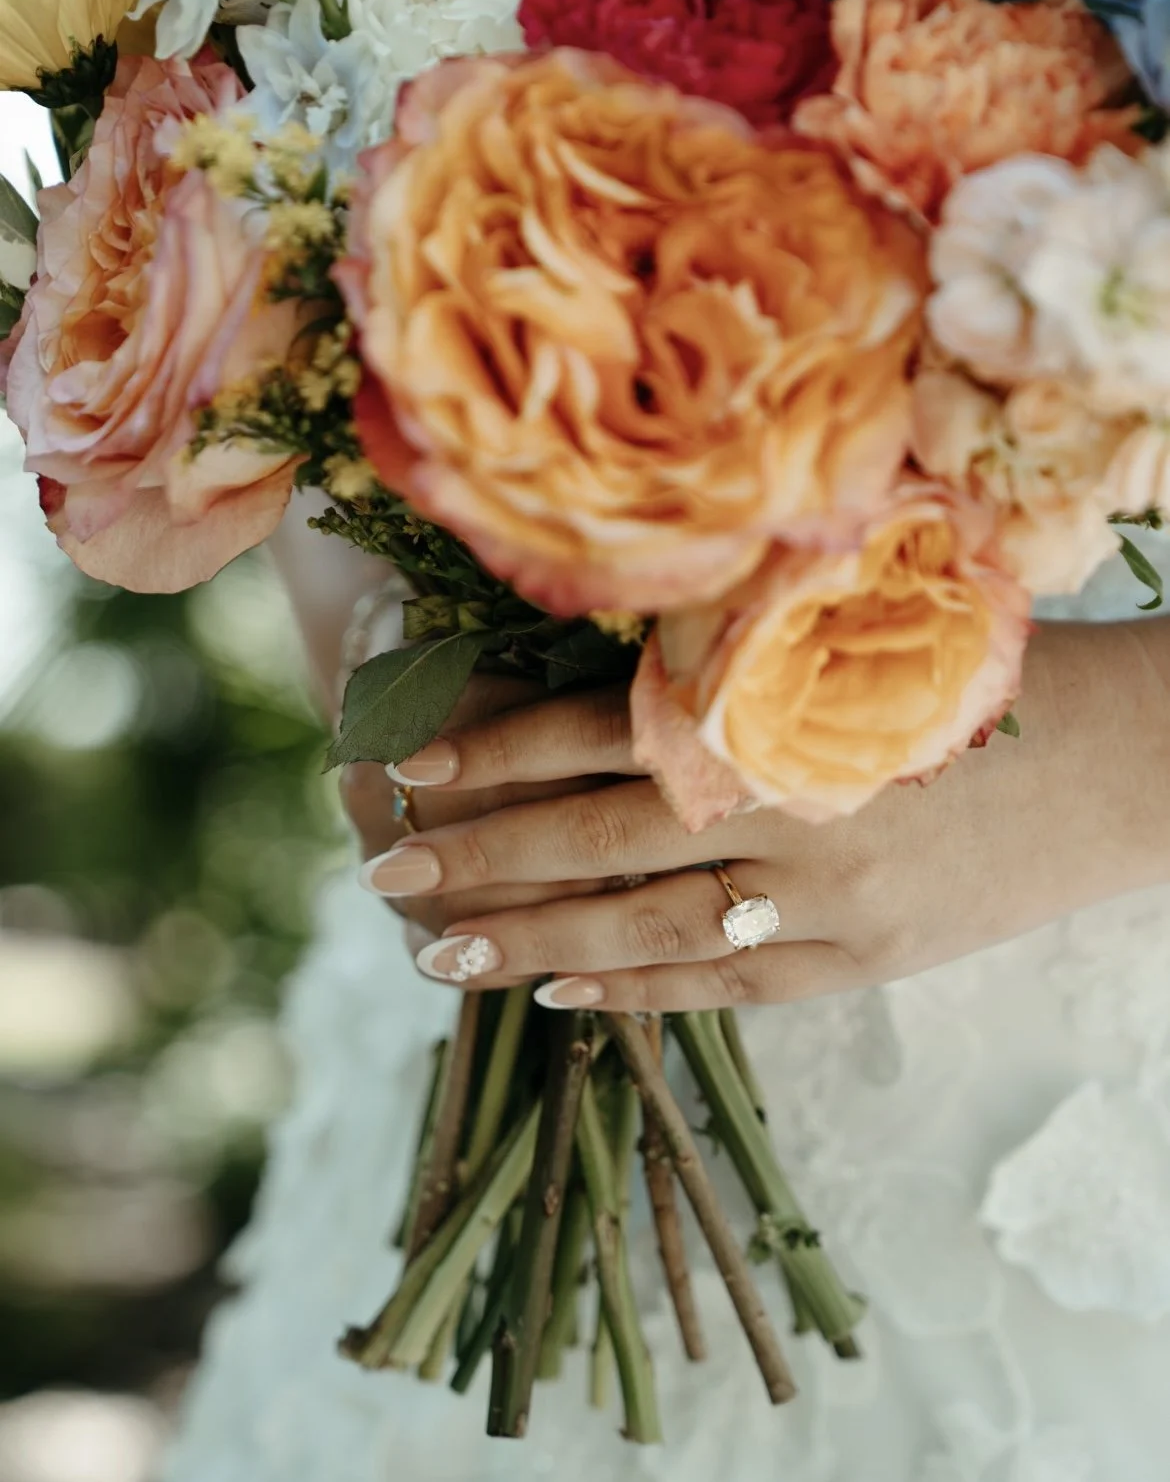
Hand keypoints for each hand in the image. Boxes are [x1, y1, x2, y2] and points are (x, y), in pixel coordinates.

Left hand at [358, 621, 1169, 1009]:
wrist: (1128, 759)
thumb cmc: (987, 667)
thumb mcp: (856, 636)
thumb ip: (734, 663)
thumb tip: (593, 683)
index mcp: (785, 708)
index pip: (605, 732)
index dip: (496, 749)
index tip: (406, 765)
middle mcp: (794, 802)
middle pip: (603, 838)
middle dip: (485, 855)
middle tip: (383, 874)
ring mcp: (832, 894)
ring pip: (650, 926)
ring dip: (536, 940)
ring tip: (438, 953)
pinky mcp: (870, 959)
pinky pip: (732, 984)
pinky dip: (642, 991)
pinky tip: (564, 996)